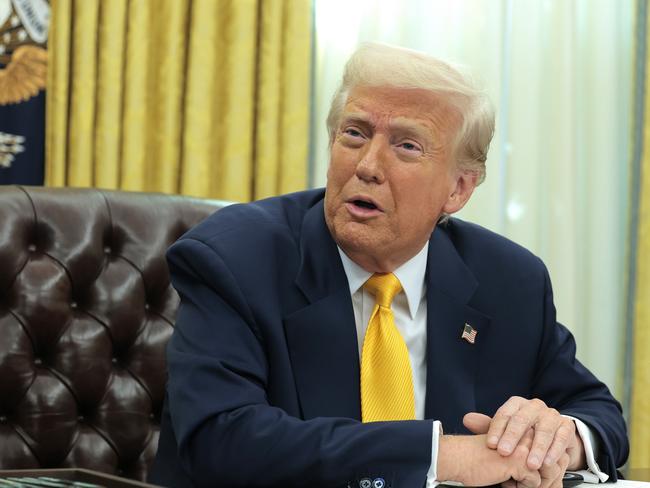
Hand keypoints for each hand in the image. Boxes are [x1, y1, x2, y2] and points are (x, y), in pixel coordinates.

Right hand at [437, 434, 540, 486]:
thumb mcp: (504, 445)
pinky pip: (535, 482)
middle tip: (516, 477)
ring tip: (510, 478)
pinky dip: (521, 487)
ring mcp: (523, 446)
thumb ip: (521, 446)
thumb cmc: (478, 455)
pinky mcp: (519, 461)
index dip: (538, 465)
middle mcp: (526, 434)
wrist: (458, 457)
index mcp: (523, 428)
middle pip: (549, 461)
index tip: (523, 471)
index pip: (547, 451)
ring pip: (545, 472)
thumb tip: (543, 465)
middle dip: (538, 475)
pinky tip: (505, 480)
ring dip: (531, 481)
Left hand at [463, 398, 585, 469]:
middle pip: (522, 419)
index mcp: (517, 404)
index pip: (505, 414)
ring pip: (543, 430)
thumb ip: (487, 426)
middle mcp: (534, 406)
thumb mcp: (505, 429)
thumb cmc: (523, 433)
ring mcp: (551, 415)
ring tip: (530, 464)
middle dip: (513, 437)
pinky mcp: (566, 426)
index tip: (491, 445)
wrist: (550, 434)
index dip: (497, 429)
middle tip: (504, 452)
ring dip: (536, 448)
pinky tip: (547, 462)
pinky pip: (561, 438)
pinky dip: (554, 451)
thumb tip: (467, 419)